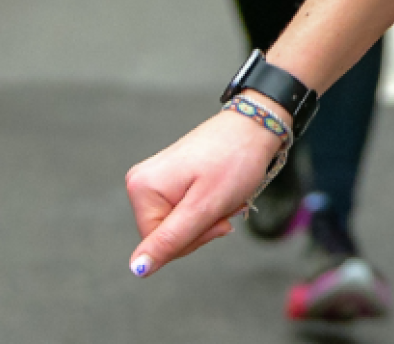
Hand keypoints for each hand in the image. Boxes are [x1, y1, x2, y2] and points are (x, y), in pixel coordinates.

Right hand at [124, 106, 285, 276]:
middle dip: (202, 227)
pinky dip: (208, 206)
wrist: (256, 125)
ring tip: (225, 194)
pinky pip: (186, 210)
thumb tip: (137, 269)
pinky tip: (221, 191)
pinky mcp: (170, 179)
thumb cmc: (235, 161)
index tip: (219, 218)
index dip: (195, 239)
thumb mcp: (205, 207)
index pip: (159, 244)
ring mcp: (155, 180)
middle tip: (225, 203)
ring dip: (208, 216)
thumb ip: (171, 240)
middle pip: (168, 234)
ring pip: (180, 224)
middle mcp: (141, 184)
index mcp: (142, 189)